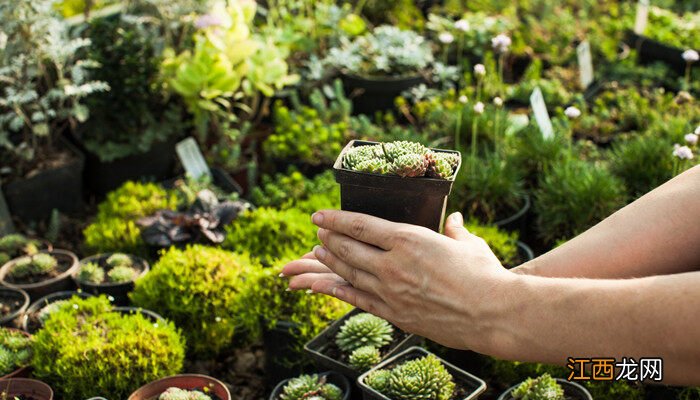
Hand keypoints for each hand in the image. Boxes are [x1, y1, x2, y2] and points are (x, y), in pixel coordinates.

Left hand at [281, 210, 517, 350]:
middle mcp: (393, 264)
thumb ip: (455, 231)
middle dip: (330, 238)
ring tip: (319, 251)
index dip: (336, 219)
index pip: (361, 225)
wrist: (492, 315)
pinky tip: (324, 285)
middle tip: (319, 232)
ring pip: (349, 273)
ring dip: (330, 261)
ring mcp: (391, 291)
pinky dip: (337, 290)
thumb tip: (454, 220)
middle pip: (349, 248)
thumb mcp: (469, 244)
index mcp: (409, 239)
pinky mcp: (394, 314)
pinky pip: (357, 300)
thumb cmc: (485, 275)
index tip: (320, 215)